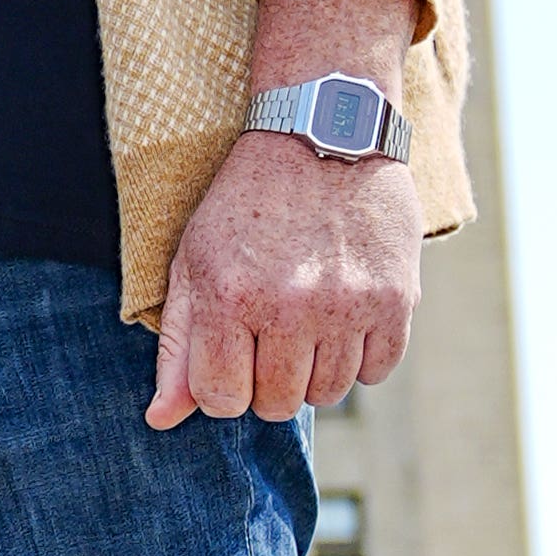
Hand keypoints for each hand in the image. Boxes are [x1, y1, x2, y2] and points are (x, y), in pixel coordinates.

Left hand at [147, 0, 426, 427]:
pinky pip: (377, 374)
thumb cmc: (245, 204)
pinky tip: (342, 312)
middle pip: (277, 405)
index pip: (221, 399)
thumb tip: (160, 420)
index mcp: (228, 296)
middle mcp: (289, 306)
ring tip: (305, 315)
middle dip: (266, 379)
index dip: (221, 385)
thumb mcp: (192, 262)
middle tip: (268, 330)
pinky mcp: (396, 301)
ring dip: (313, 368)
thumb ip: (176, 346)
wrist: (322, 135)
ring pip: (328, 394)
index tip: (229, 353)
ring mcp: (347, 306)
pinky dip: (359, 356)